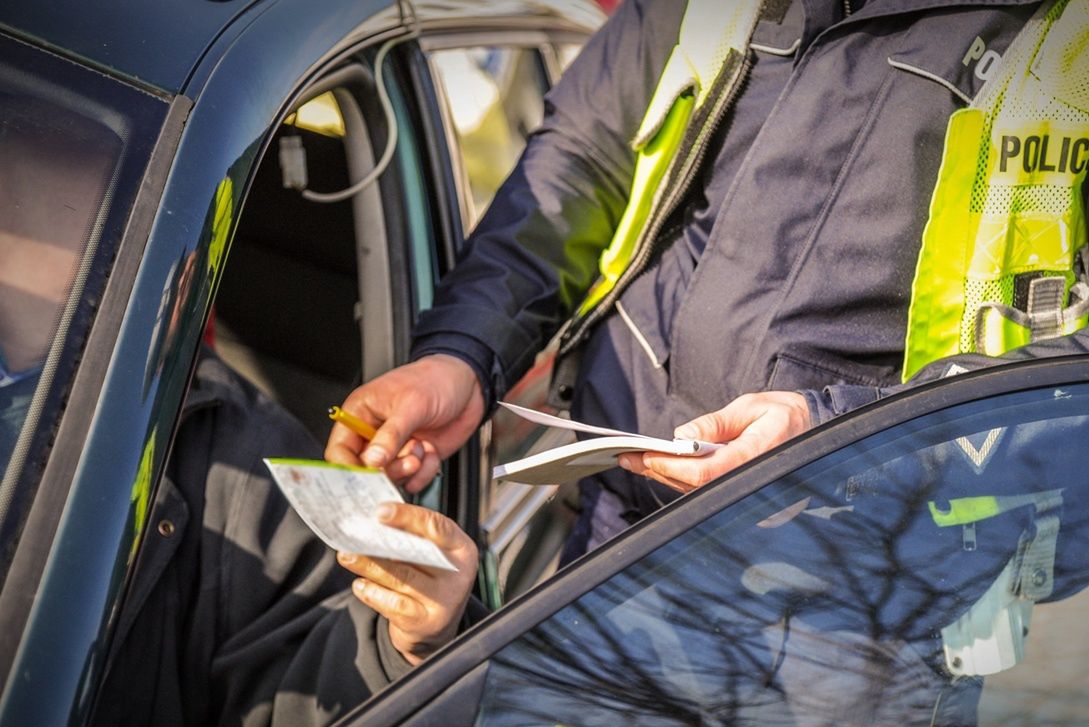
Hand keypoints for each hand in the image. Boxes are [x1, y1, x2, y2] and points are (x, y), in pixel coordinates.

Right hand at [325, 354, 484, 492]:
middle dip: (386, 470)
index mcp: (361, 413)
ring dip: (408, 470)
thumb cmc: (436, 380)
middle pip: (364, 470)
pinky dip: (424, 474)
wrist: (469, 383)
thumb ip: (391, 435)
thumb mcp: (411, 405)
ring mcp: (395, 448)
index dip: (348, 467)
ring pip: (389, 478)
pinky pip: (412, 481)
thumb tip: (371, 460)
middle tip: (406, 461)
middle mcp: (374, 433)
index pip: (339, 450)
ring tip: (421, 450)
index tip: (366, 476)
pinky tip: (431, 454)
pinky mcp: (414, 458)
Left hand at [337, 502, 477, 665]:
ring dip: (369, 565)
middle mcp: (458, 574)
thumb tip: (375, 520)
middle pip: (417, 553)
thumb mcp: (430, 554)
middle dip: (383, 542)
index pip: (437, 526)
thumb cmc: (428, 577)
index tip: (379, 512)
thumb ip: (412, 538)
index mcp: (461, 548)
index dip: (407, 517)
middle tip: (354, 534)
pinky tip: (359, 584)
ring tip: (347, 556)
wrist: (435, 625)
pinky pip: (394, 604)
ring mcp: (444, 600)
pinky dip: (373, 593)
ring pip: (401, 578)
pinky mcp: (426, 622)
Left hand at [619, 391, 810, 492]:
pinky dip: (679, 478)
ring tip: (635, 461)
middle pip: (694, 485)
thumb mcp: (750, 406)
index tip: (647, 456)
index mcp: (755, 456)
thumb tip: (681, 435)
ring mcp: (746, 489)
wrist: (814, 429)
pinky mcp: (741, 489)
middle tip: (628, 459)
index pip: (706, 471)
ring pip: (696, 490)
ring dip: (664, 476)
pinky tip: (659, 467)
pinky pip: (705, 488)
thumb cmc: (783, 414)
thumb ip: (716, 423)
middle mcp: (749, 479)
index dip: (672, 466)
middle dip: (659, 471)